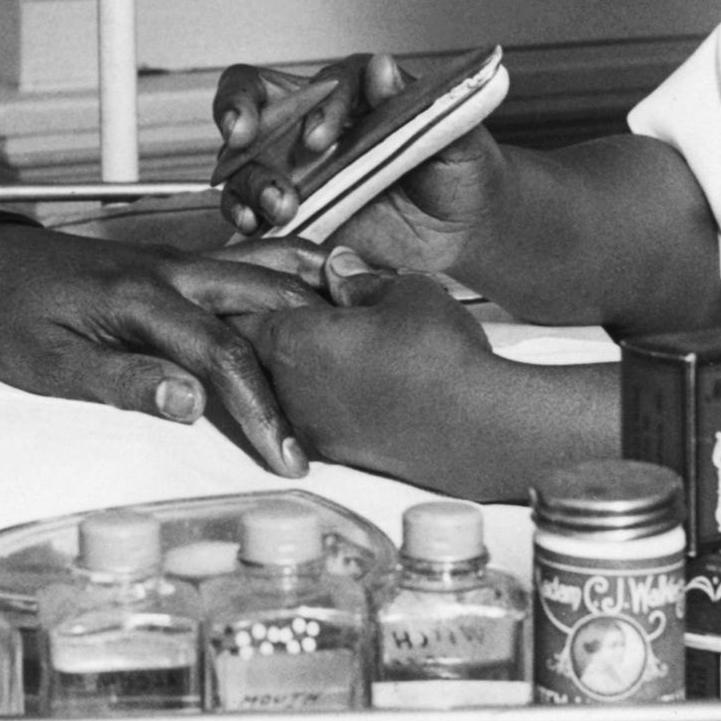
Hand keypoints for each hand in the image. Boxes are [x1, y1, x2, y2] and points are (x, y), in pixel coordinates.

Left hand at [0, 223, 324, 475]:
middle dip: (310, 355)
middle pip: (265, 301)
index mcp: (141, 296)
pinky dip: (289, 275)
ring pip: (264, 266)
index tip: (286, 458)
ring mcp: (177, 258)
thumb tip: (191, 402)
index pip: (221, 354)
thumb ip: (121, 379)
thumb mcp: (49, 364)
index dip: (260, 409)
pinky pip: (246, 263)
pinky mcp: (176, 262)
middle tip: (347, 407)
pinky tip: (316, 293)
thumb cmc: (7, 318)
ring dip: (313, 295)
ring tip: (364, 329)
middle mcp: (171, 268)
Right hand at [210, 51, 507, 275]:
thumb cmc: (461, 170)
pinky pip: (245, 206)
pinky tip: (253, 225)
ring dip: (250, 179)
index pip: (324, 82)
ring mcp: (294, 167)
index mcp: (356, 95)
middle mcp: (313, 123)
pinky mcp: (287, 210)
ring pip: (244, 159)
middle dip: (237, 108)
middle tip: (243, 134)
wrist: (461, 230)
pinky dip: (240, 213)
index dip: (319, 105)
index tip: (323, 137)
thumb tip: (382, 68)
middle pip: (253, 95)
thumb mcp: (457, 138)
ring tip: (281, 206)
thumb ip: (421, 105)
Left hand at [240, 268, 500, 485]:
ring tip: (339, 343)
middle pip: (256, 351)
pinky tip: (357, 380)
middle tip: (309, 309)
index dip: (254, 292)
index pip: (241, 310)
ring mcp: (309, 426)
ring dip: (299, 363)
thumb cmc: (440, 352)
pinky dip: (323, 394)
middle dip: (275, 327)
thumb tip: (337, 269)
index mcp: (291, 340)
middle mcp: (287, 388)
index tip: (270, 281)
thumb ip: (359, 279)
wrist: (479, 429)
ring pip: (282, 385)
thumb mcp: (405, 292)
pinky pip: (311, 413)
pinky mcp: (336, 451)